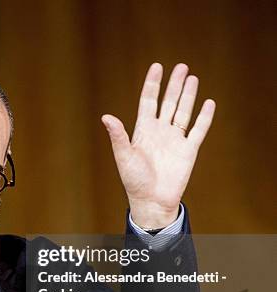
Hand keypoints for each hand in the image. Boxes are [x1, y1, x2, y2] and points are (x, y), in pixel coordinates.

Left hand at [101, 63, 215, 228]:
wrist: (151, 200)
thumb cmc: (133, 180)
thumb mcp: (123, 156)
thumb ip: (118, 136)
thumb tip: (106, 117)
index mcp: (143, 130)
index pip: (148, 101)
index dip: (152, 84)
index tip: (157, 67)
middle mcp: (159, 131)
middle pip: (168, 102)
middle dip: (174, 85)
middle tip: (181, 66)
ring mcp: (174, 140)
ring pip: (183, 111)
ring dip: (188, 95)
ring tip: (192, 78)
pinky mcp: (188, 150)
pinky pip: (198, 130)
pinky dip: (204, 117)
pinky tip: (208, 103)